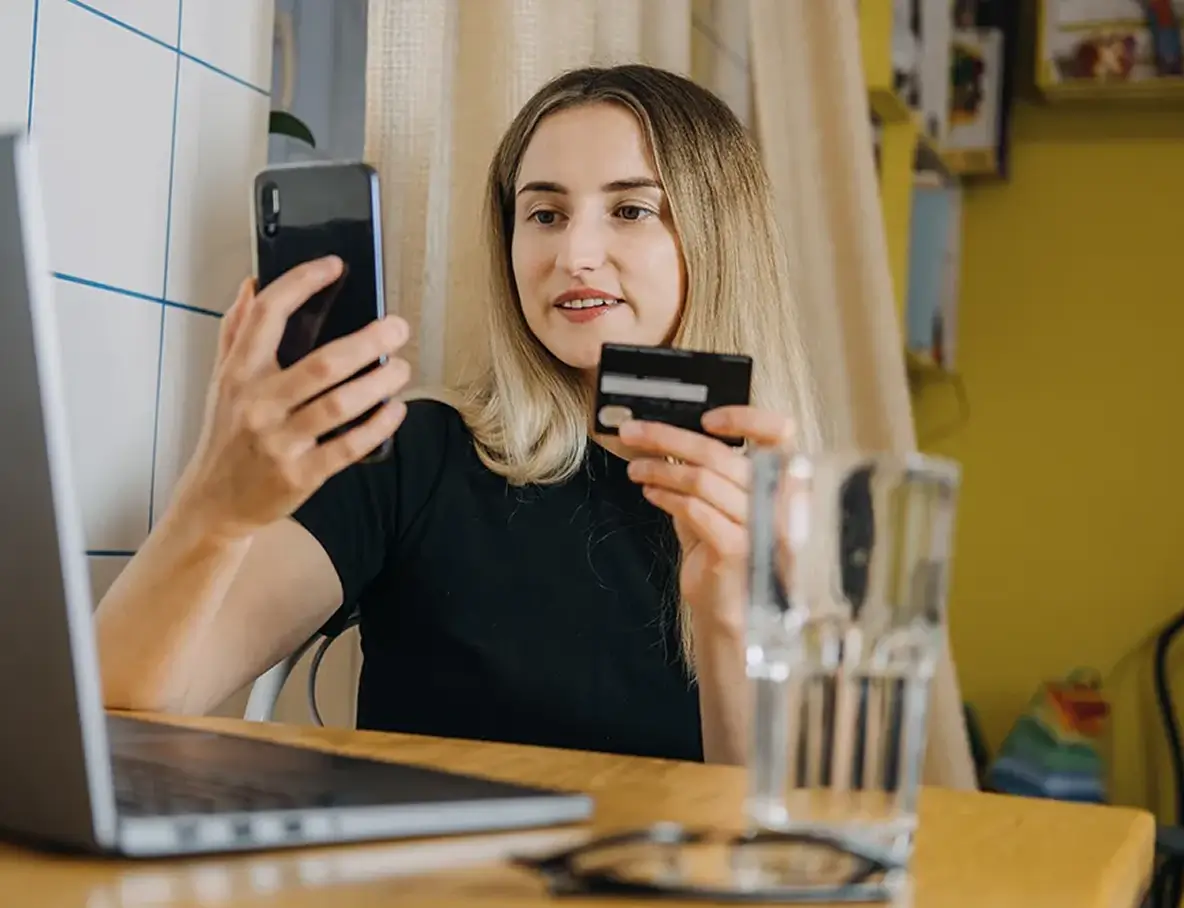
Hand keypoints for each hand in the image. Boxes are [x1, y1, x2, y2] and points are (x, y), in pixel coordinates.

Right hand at [168, 256, 412, 540]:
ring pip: (340, 404)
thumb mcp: (221, 381)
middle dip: (369, 341)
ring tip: (402, 368)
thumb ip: (235, 332)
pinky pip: (348, 446)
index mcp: (239, 373)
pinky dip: (377, 426)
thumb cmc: (226, 436)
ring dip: (380, 382)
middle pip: (322, 363)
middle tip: (398, 327)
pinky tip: (395, 409)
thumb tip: (251, 285)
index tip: (334, 267)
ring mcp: (279, 441)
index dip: (302, 283)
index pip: (267, 314)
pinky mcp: (300, 475)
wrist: (214, 502)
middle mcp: (257, 404)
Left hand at [619, 407, 794, 636]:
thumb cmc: (727, 558)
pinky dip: (666, 496)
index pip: (779, 435)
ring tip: (636, 468)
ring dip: (660, 469)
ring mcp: (761, 526)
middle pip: (722, 454)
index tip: (705, 419)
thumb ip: (709, 474)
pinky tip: (650, 492)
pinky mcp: (736, 549)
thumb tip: (670, 438)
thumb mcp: (721, 506)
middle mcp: (780, 502)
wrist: (732, 615)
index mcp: (784, 484)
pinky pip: (694, 509)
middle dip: (670, 438)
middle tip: (635, 433)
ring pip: (702, 480)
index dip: (745, 418)